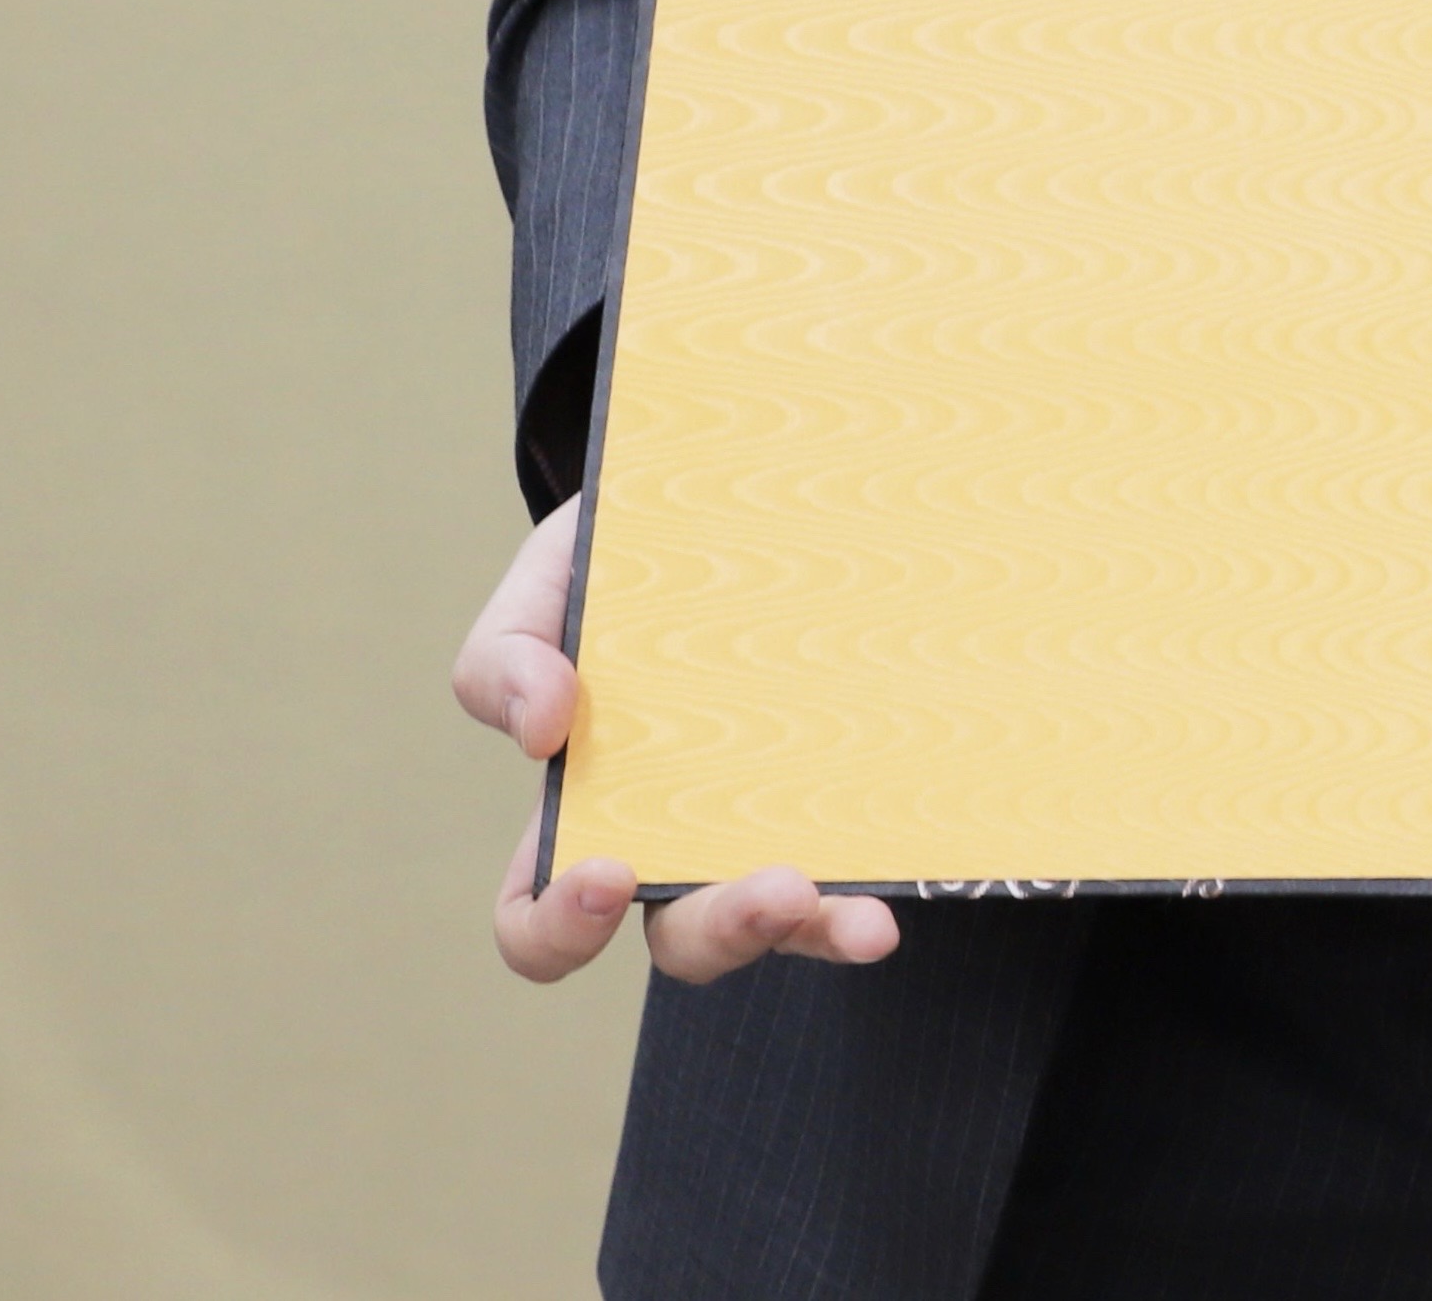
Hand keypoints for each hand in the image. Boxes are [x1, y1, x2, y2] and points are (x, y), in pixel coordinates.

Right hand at [453, 503, 899, 985]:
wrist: (736, 492)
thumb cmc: (622, 558)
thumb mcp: (546, 586)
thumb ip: (505, 654)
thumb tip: (539, 727)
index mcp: (586, 808)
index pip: (541, 919)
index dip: (560, 928)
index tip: (606, 873)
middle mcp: (681, 833)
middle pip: (686, 939)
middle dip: (728, 931)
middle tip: (778, 889)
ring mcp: (776, 812)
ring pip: (792, 920)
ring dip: (823, 929)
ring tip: (867, 922)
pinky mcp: (856, 781)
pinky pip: (875, 849)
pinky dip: (899, 870)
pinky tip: (926, 864)